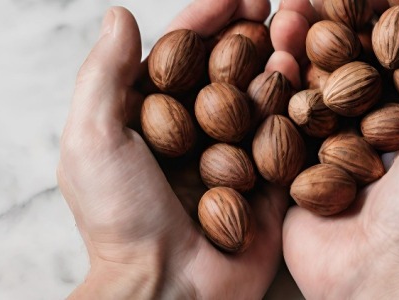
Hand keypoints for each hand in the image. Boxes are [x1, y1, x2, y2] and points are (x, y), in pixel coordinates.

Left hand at [57, 1, 288, 297]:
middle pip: (229, 69)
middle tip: (276, 2)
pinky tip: (304, 78)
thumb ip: (105, 75)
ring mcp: (236, 156)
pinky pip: (285, 138)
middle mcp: (197, 133)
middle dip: (252, 33)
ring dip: (279, 59)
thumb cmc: (121, 217)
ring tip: (295, 28)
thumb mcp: (94, 140)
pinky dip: (296, 106)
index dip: (208, 19)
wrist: (167, 289)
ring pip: (262, 97)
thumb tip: (120, 15)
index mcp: (154, 119)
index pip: (183, 55)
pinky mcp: (268, 183)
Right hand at [273, 0, 398, 297]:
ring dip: (296, 46)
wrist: (383, 270)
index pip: (398, 46)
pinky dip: (275, 86)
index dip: (378, 13)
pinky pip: (284, 118)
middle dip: (330, 24)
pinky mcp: (299, 163)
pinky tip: (268, 57)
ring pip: (312, 82)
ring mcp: (335, 143)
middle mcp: (377, 123)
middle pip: (350, 59)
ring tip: (286, 15)